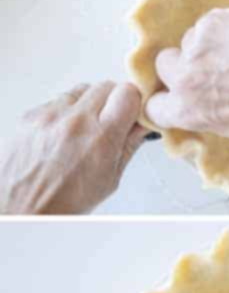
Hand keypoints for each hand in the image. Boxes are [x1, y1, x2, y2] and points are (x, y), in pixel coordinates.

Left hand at [0, 82, 146, 213]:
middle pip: (105, 86)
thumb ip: (128, 146)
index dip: (134, 101)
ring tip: (85, 131)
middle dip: (114, 101)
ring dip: (89, 105)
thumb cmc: (65, 201)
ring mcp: (49, 115)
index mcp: (101, 137)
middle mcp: (74, 120)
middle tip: (112, 121)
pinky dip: (65, 113)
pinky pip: (56, 102)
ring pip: (80, 91)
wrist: (23, 207)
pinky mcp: (31, 114)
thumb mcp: (110, 179)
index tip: (134, 112)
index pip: (128, 93)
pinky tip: (64, 135)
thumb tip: (141, 126)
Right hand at [144, 7, 228, 139]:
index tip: (180, 93)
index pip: (155, 105)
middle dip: (184, 66)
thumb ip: (206, 114)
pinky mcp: (215, 20)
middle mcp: (184, 76)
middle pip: (165, 64)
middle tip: (214, 70)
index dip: (168, 98)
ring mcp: (198, 44)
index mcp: (187, 109)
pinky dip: (227, 29)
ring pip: (191, 40)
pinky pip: (212, 22)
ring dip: (209, 46)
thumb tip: (199, 104)